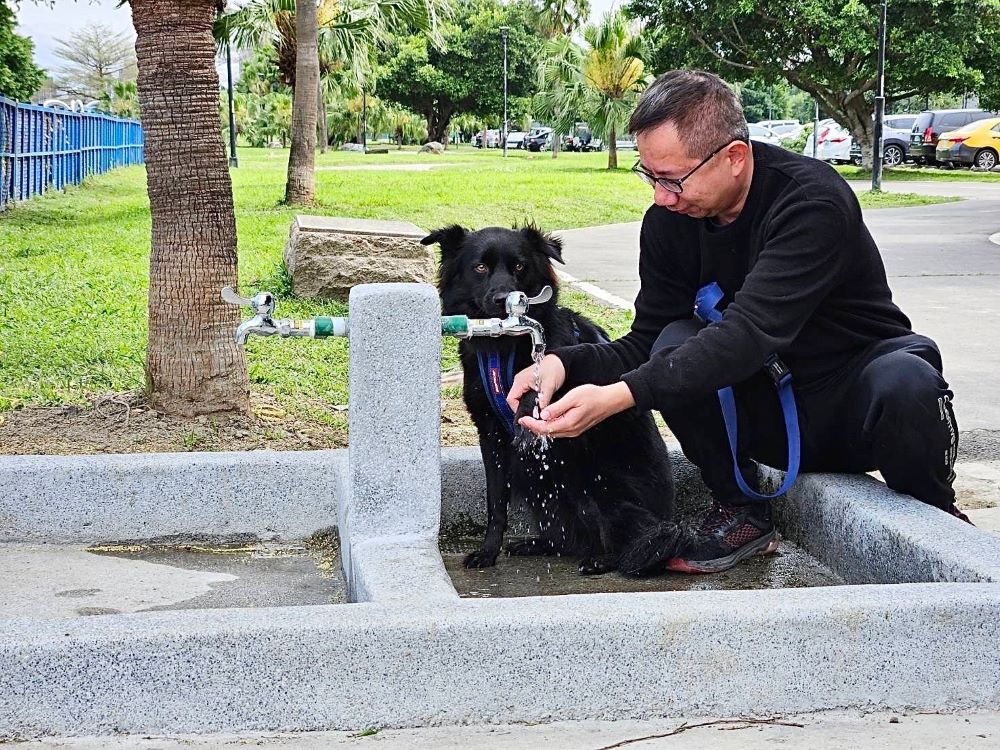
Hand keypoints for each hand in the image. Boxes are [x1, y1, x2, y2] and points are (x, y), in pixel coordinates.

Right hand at [506, 354, 565, 413]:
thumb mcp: (549, 386)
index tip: (525, 415)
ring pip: (520, 398)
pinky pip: (526, 395)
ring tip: (536, 410)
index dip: (516, 409)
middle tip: (532, 414)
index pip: (511, 399)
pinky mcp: (529, 384)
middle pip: (515, 399)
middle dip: (523, 408)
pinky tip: (538, 403)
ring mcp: (524, 382)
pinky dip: (530, 401)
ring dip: (527, 404)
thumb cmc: (554, 367)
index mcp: (520, 380)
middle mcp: (520, 381)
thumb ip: (544, 400)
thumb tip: (542, 412)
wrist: (560, 361)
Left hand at [517, 382, 635, 438]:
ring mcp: (574, 431)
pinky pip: (559, 430)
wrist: (609, 400)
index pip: (545, 428)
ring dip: (541, 428)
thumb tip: (543, 415)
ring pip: (553, 433)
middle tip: (523, 420)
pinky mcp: (576, 428)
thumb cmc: (593, 396)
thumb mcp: (573, 398)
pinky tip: (546, 420)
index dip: (532, 425)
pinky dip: (549, 426)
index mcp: (568, 423)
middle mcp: (571, 430)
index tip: (523, 420)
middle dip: (533, 427)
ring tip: (531, 420)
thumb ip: (557, 407)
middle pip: (547, 433)